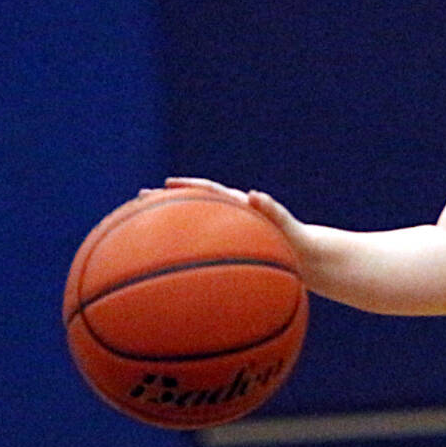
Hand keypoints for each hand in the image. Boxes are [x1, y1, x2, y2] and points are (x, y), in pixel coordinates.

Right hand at [154, 176, 310, 266]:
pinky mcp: (230, 248)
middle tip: (139, 198)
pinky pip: (202, 246)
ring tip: (144, 225)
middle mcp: (231, 216)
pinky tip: (167, 263)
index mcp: (242, 207)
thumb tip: (254, 194)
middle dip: (168, 200)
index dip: (189, 186)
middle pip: (194, 204)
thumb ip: (273, 210)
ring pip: (194, 224)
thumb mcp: (287, 227)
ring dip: (172, 223)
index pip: (211, 192)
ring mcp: (229, 233)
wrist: (306, 258)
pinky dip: (185, 249)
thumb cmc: (297, 242)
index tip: (166, 184)